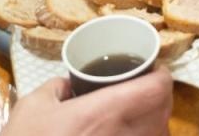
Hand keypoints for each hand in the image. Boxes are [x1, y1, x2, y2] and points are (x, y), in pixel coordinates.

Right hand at [3, 70, 172, 135]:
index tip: (150, 70)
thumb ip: (56, 88)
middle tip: (140, 89)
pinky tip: (122, 135)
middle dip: (158, 97)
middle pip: (164, 112)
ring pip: (159, 134)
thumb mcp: (33, 107)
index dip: (160, 75)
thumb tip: (67, 85)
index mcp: (106, 112)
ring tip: (134, 116)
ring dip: (153, 123)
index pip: (158, 89)